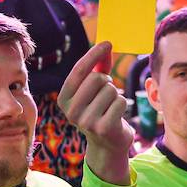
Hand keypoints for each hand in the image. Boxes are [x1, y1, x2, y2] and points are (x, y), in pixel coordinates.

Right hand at [59, 41, 134, 184]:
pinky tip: (116, 114)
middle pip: (97, 78)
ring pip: (110, 90)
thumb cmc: (100, 109)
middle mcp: (71, 111)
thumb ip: (98, 67)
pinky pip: (120, 101)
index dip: (94, 54)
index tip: (108, 43)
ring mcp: (86, 122)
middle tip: (106, 92)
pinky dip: (122, 104)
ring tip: (110, 106)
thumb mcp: (94, 89)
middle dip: (107, 81)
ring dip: (115, 94)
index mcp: (64, 99)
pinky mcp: (103, 128)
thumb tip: (106, 44)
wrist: (107, 143)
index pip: (79, 71)